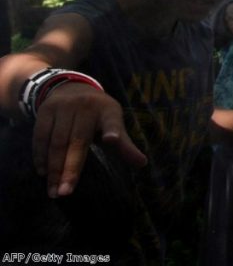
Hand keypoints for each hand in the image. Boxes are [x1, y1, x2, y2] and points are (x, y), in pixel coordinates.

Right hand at [33, 82, 146, 197]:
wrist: (72, 88)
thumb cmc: (97, 115)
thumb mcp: (113, 123)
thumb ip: (124, 145)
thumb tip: (143, 164)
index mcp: (108, 111)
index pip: (112, 122)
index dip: (113, 131)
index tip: (111, 140)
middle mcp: (86, 106)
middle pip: (78, 142)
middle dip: (71, 169)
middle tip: (65, 193)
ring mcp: (65, 107)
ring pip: (57, 142)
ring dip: (54, 169)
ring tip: (54, 191)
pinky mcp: (46, 110)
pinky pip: (41, 137)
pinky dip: (40, 156)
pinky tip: (43, 173)